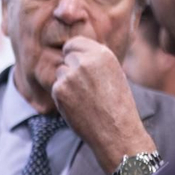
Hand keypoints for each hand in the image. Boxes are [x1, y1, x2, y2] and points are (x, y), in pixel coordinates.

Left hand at [50, 37, 155, 173]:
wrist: (116, 131)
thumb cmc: (118, 105)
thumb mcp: (114, 74)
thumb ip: (96, 61)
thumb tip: (77, 53)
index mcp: (102, 54)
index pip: (75, 43)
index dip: (75, 53)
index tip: (77, 63)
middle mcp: (85, 61)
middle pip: (67, 56)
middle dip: (71, 68)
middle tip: (83, 86)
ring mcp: (70, 75)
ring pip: (60, 73)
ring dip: (67, 83)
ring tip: (85, 98)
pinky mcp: (59, 90)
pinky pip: (56, 88)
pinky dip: (63, 97)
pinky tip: (78, 106)